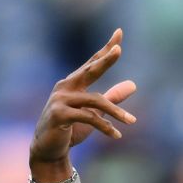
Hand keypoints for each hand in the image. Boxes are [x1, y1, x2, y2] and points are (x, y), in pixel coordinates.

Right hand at [29, 28, 138, 182]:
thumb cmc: (70, 129)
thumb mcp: (95, 112)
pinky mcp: (59, 115)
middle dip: (105, 60)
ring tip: (131, 121)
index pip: (92, 63)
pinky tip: (116, 135)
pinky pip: (88, 118)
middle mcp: (65, 87)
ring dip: (115, 112)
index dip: (106, 49)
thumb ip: (112, 98)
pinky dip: (104, 127)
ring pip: (95, 101)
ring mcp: (60, 100)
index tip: (119, 33)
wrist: (49, 150)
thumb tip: (134, 84)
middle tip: (119, 49)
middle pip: (89, 71)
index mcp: (73, 83)